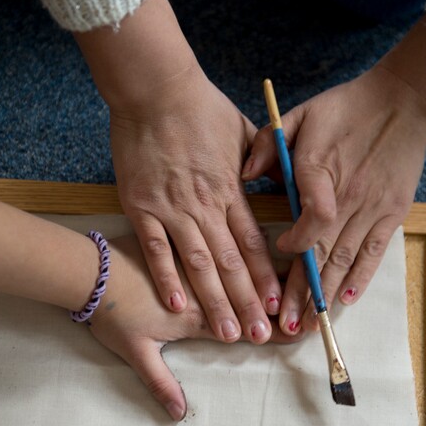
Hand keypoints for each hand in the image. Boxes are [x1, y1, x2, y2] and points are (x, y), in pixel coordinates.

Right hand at [73, 0, 280, 344]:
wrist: (155, 90)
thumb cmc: (200, 106)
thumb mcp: (244, 130)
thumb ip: (264, 162)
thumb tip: (283, 183)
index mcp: (231, 189)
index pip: (253, 242)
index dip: (266, 276)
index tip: (278, 304)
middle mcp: (205, 205)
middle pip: (231, 263)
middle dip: (247, 302)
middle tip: (259, 336)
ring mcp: (172, 208)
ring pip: (199, 263)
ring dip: (214, 301)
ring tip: (227, 333)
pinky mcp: (141, 207)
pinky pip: (156, 248)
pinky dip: (166, 276)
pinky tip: (176, 304)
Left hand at [88, 234, 302, 420]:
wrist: (88, 270)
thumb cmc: (110, 312)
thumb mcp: (134, 351)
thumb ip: (160, 382)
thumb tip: (178, 413)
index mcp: (194, 315)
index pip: (240, 326)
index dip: (268, 331)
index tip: (296, 333)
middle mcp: (202, 286)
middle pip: (248, 295)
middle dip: (280, 304)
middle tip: (308, 304)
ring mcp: (195, 258)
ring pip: (241, 265)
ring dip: (269, 274)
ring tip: (297, 277)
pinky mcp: (185, 236)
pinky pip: (221, 238)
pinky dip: (244, 244)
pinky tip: (262, 241)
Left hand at [246, 67, 425, 331]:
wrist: (403, 101)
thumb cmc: (347, 107)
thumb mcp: (300, 114)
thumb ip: (271, 142)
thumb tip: (246, 174)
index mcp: (321, 171)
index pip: (309, 220)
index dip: (293, 245)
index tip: (280, 253)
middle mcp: (347, 196)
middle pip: (322, 252)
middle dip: (301, 291)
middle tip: (286, 326)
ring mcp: (372, 208)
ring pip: (345, 259)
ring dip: (327, 294)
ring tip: (311, 325)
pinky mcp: (392, 213)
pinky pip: (374, 252)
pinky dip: (361, 277)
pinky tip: (347, 299)